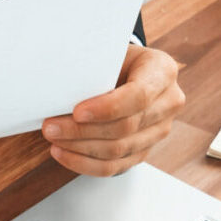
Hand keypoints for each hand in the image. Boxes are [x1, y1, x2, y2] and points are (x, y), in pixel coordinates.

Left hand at [41, 43, 185, 175]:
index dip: (106, 108)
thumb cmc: (113, 59)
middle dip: (82, 130)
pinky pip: (114, 167)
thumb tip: (58, 88)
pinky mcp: (143, 151)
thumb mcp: (107, 53)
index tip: (77, 112)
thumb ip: (94, 68)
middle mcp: (168, 102)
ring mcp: (159, 130)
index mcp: (163, 71)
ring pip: (118, 150)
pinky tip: (64, 153)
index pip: (139, 96)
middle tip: (51, 126)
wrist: (125, 70)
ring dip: (79, 148)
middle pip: (126, 126)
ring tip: (53, 139)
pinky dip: (84, 163)